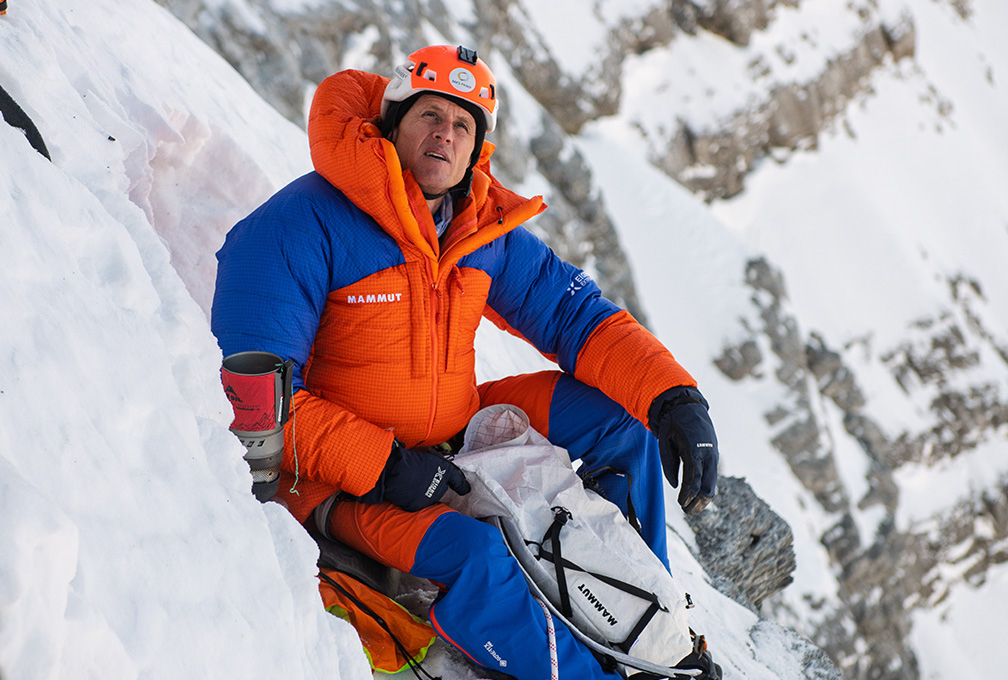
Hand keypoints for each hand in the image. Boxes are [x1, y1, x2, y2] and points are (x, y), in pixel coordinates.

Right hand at [356, 441, 470, 511]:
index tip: (464, 490)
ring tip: (410, 481)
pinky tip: (404, 489)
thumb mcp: (427, 452)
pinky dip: (411, 497)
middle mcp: (441, 486)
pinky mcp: (418, 506)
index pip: (459, 481)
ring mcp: (430, 498)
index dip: (462, 486)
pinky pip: (416, 502)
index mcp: (446, 471)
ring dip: (422, 491)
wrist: (394, 471)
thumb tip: (437, 464)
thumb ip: (436, 459)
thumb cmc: (409, 458)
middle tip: (420, 476)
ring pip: (429, 496)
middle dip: (433, 484)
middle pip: (440, 488)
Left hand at [648, 386, 718, 513]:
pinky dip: (705, 488)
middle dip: (698, 502)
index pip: (694, 480)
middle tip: (686, 510)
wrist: (687, 406)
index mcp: (694, 449)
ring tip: (691, 507)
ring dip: (703, 499)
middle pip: (708, 487)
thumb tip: (676, 485)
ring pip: (713, 484)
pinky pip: (712, 477)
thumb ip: (669, 464)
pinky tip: (696, 495)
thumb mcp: (664, 441)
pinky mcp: (714, 455)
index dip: (688, 495)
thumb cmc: (672, 423)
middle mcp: (708, 454)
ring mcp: (713, 455)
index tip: (681, 504)